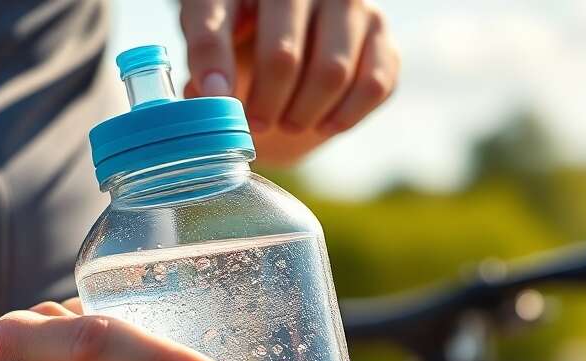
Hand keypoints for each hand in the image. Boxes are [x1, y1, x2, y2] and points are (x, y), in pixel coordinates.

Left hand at [179, 0, 400, 165]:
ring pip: (332, 73)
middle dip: (266, 103)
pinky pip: (373, 84)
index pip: (217, 17)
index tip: (214, 98)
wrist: (300, 35)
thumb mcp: (214, 44)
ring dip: (305, 113)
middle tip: (257, 123)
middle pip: (283, 56)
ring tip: (288, 123)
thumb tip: (211, 94)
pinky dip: (345, 115)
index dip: (213, 60)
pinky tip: (324, 123)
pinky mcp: (380, 31)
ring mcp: (349, 3)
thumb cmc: (245, 41)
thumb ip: (205, 65)